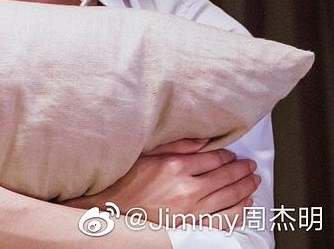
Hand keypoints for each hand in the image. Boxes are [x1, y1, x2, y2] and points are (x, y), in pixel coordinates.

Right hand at [63, 138, 259, 227]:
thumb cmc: (127, 180)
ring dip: (246, 188)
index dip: (227, 155)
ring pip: (231, 198)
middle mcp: (187, 188)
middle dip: (242, 169)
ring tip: (253, 180)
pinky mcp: (192, 225)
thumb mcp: (148, 154)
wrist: (112, 208)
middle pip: (226, 177)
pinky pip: (225, 220)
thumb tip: (205, 141)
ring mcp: (192, 209)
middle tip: (250, 165)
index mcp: (176, 167)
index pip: (214, 159)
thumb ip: (178, 146)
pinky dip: (240, 211)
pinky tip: (246, 204)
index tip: (232, 154)